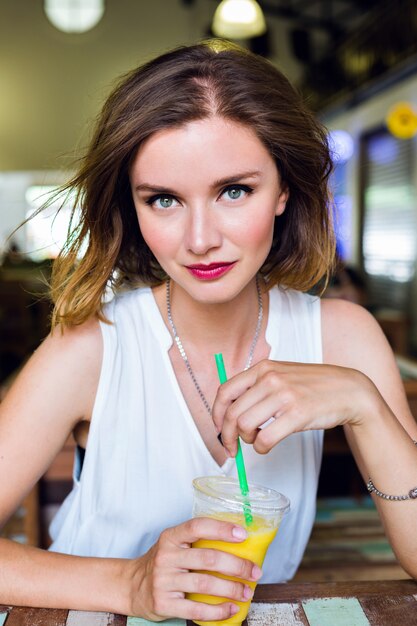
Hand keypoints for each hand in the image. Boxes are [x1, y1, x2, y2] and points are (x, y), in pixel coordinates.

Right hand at [126, 517, 261, 621]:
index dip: (222, 529)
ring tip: (247, 592)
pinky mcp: (163, 604)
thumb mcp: (173, 545)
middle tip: (254, 572)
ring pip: (205, 585)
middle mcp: (166, 557)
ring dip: (232, 589)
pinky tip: (231, 608)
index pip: (197, 526)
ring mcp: (163, 581)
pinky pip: (196, 610)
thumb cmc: (163, 563)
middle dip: (237, 566)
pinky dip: (218, 611)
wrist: (131, 586)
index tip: (243, 534)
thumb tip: (239, 543)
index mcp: (170, 537)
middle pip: (208, 558)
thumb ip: (197, 542)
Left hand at [212, 359, 376, 455]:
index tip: (219, 429)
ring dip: (245, 440)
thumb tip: (231, 411)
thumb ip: (258, 386)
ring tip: (256, 441)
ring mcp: (284, 395)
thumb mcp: (283, 375)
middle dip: (227, 435)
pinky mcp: (297, 414)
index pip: (225, 391)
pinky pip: (264, 439)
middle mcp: (270, 378)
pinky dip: (261, 448)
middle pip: (231, 412)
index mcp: (263, 368)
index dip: (216, 414)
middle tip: (232, 447)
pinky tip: (267, 446)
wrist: (349, 390)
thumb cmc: (314, 386)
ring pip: (244, 425)